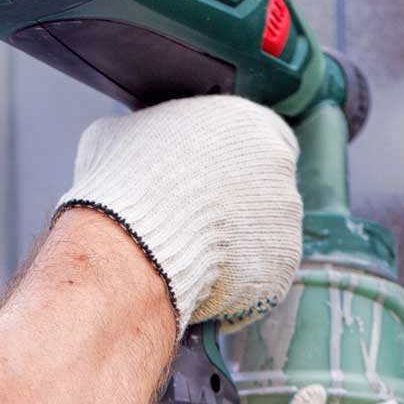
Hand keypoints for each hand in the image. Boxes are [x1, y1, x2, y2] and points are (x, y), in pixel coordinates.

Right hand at [56, 95, 302, 333]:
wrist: (132, 247)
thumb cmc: (124, 187)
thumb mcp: (120, 136)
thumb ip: (150, 134)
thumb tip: (137, 144)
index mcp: (247, 124)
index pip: (259, 134)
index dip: (232, 158)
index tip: (212, 175)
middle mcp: (277, 167)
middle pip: (265, 186)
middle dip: (236, 203)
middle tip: (196, 218)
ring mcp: (284, 220)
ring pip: (263, 232)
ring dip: (235, 242)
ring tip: (189, 252)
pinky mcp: (280, 267)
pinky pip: (259, 273)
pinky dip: (235, 279)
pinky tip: (199, 277)